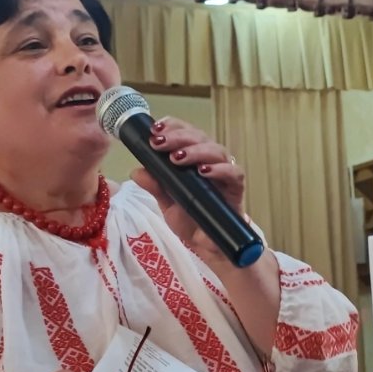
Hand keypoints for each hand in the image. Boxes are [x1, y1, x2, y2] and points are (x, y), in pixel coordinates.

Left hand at [130, 117, 244, 251]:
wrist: (208, 246)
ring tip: (177, 159)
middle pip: (199, 137)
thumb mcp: (167, 203)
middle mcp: (210, 161)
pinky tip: (204, 171)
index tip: (155, 129)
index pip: (185, 132)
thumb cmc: (191, 220)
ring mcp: (225, 173)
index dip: (172, 126)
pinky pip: (234, 173)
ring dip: (195, 151)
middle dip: (178, 137)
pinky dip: (219, 169)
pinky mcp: (236, 188)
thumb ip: (155, 186)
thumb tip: (136, 171)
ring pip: (216, 150)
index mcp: (194, 158)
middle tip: (160, 143)